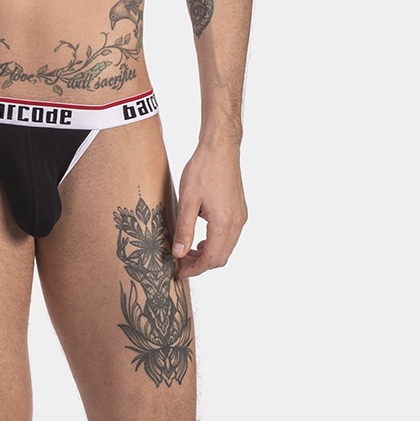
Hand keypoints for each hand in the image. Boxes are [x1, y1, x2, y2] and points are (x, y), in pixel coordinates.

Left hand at [171, 140, 247, 277]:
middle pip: (221, 257)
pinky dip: (215, 243)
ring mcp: (241, 217)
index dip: (195, 269)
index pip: (211, 259)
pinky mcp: (240, 211)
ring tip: (187, 249)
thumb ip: (184, 229)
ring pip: (226, 248)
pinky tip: (200, 237)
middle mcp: (237, 223)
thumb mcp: (187, 200)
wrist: (220, 148)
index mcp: (224, 223)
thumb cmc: (203, 169)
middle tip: (180, 261)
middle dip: (201, 264)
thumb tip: (178, 253)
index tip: (179, 272)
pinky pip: (230, 236)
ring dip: (208, 254)